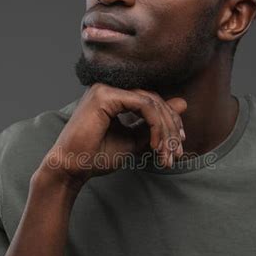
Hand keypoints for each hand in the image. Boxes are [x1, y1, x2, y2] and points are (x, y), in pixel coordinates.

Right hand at [36, 83, 187, 187]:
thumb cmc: (96, 156)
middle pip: (154, 100)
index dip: (169, 123)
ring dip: (165, 130)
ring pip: (151, 102)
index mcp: (113, 96)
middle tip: (177, 152)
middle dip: (171, 128)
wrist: (71, 168)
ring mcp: (105, 89)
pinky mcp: (105, 96)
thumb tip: (183, 103)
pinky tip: (155, 145)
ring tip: (166, 154)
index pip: (151, 101)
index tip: (178, 147)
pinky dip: (155, 126)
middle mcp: (109, 88)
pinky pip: (143, 105)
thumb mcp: (134, 140)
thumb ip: (155, 124)